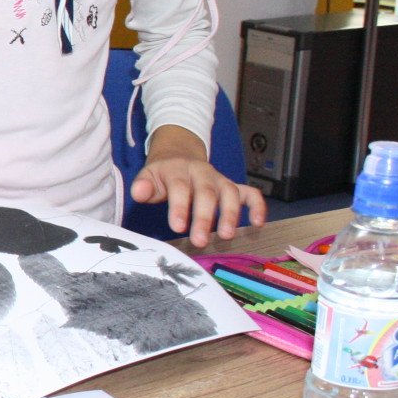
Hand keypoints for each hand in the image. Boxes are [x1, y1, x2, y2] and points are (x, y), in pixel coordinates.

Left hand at [131, 126, 267, 246]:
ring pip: (229, 193)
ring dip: (230, 214)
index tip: (178, 228)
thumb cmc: (162, 175)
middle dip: (204, 218)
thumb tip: (138, 192)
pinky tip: (258, 224)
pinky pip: (249, 193)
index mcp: (178, 170)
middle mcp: (202, 173)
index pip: (180, 188)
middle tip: (200, 241)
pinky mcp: (232, 186)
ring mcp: (219, 179)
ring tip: (227, 236)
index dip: (179, 207)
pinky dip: (257, 206)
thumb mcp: (148, 177)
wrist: (178, 156)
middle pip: (206, 193)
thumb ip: (143, 186)